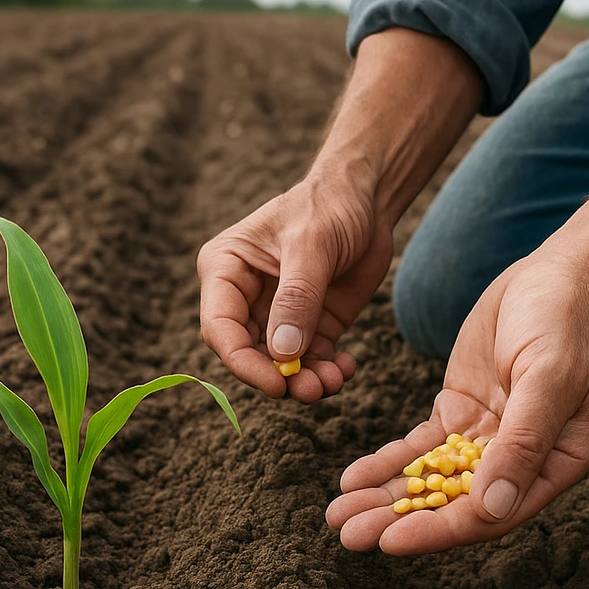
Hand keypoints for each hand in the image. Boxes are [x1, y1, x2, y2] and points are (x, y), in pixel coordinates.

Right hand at [198, 177, 393, 401]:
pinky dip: (327, 371)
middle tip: (313, 390)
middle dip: (280, 378)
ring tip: (335, 380)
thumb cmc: (329, 205)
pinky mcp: (311, 325)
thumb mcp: (312, 245)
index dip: (243, 363)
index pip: (220, 328)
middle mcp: (245, 298)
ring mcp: (278, 315)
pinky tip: (346, 367)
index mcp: (226, 270)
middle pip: (249, 354)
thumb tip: (282, 353)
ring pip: (280, 365)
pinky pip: (311, 360)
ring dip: (306, 381)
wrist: (368, 199)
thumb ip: (296, 298)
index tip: (276, 384)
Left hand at [326, 243, 588, 552]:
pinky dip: (388, 462)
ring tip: (337, 513)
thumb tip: (492, 508)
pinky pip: (420, 447)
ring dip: (384, 497)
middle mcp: (519, 462)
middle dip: (398, 520)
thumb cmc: (567, 323)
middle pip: (452, 504)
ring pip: (430, 479)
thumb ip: (523, 442)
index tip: (389, 542)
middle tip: (346, 534)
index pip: (491, 513)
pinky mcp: (460, 413)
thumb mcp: (550, 378)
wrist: (562, 274)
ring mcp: (486, 438)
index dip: (438, 530)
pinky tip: (354, 477)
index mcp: (555, 465)